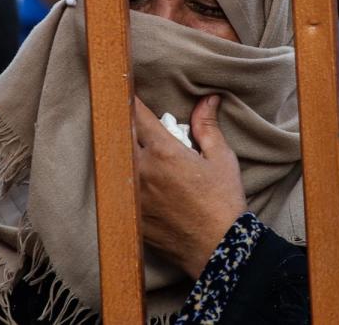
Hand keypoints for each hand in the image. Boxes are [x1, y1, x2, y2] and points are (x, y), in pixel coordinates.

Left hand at [134, 95, 246, 278]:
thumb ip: (207, 127)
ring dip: (118, 149)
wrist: (219, 248)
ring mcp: (132, 194)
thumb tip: (208, 100)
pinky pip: (117, 188)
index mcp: (164, 152)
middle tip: (122, 114)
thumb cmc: (223, 202)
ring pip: (114, 162)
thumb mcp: (222, 159)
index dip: (131, 100)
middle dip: (121, 123)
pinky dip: (120, 177)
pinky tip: (126, 175)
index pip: (138, 115)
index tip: (126, 90)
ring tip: (124, 144)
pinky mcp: (131, 214)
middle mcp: (142, 170)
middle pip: (119, 135)